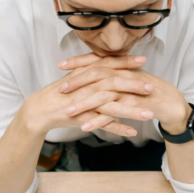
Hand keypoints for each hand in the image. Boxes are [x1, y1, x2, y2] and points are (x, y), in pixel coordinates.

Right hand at [19, 60, 151, 137]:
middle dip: (135, 85)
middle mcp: (87, 85)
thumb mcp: (76, 77)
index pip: (109, 64)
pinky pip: (103, 124)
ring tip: (150, 115)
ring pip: (113, 105)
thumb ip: (91, 70)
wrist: (40, 109)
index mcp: (86, 73)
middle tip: (153, 88)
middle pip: (115, 83)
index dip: (126, 62)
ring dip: (132, 111)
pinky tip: (132, 132)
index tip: (143, 60)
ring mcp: (85, 102)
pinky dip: (118, 128)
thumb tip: (105, 63)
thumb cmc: (60, 93)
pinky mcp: (83, 118)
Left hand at [58, 53, 191, 133]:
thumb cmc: (147, 91)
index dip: (78, 62)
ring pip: (101, 95)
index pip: (96, 60)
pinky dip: (98, 120)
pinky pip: (112, 114)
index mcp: (121, 66)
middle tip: (60, 90)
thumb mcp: (129, 77)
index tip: (61, 65)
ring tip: (67, 112)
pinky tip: (85, 127)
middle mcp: (123, 75)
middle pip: (96, 75)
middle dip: (76, 83)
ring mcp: (129, 91)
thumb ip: (113, 72)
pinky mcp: (133, 106)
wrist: (170, 103)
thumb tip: (94, 69)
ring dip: (83, 104)